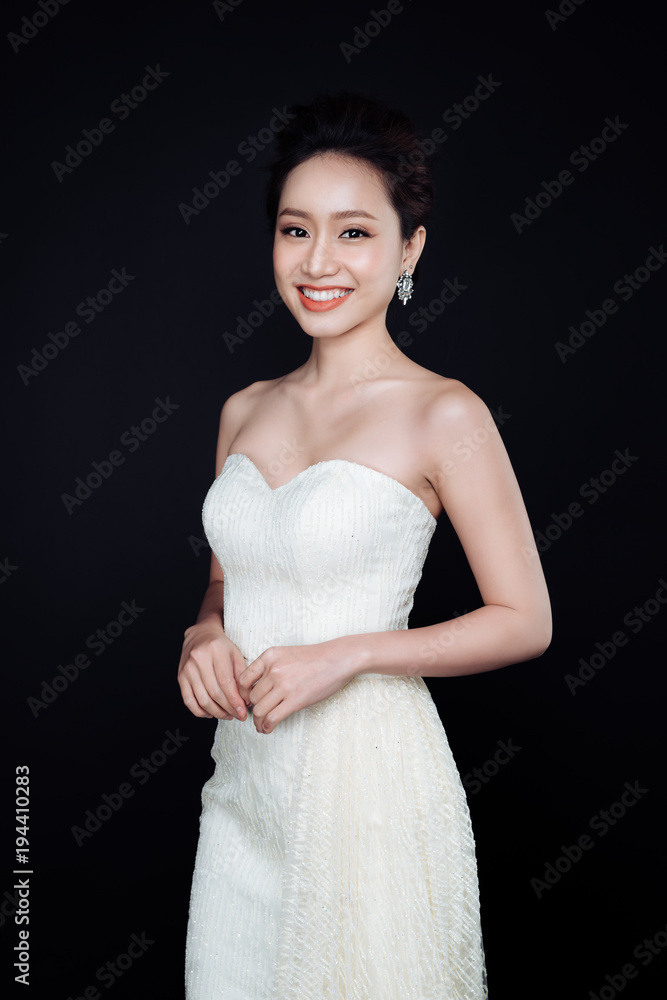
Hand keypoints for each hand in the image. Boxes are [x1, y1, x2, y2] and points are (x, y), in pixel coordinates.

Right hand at [177, 623, 250, 720]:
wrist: (200, 635)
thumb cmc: (220, 646)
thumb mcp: (236, 655)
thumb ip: (242, 676)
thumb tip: (246, 700)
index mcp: (216, 651)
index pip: (226, 683)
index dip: (234, 701)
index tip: (242, 712)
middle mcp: (199, 659)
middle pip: (214, 693)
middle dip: (228, 709)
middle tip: (237, 715)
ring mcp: (188, 669)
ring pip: (202, 699)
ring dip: (216, 712)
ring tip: (226, 715)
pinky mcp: (180, 677)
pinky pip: (188, 700)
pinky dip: (199, 711)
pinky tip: (210, 713)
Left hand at [236, 637, 359, 734]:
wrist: (338, 659)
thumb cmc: (315, 658)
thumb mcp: (286, 654)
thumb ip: (270, 668)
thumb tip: (256, 690)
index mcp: (269, 656)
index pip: (243, 679)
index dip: (242, 694)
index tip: (248, 701)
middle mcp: (273, 670)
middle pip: (251, 697)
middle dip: (252, 709)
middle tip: (256, 715)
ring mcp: (284, 685)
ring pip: (259, 710)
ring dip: (258, 721)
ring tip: (261, 725)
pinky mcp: (295, 700)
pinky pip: (272, 718)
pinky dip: (266, 727)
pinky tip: (268, 729)